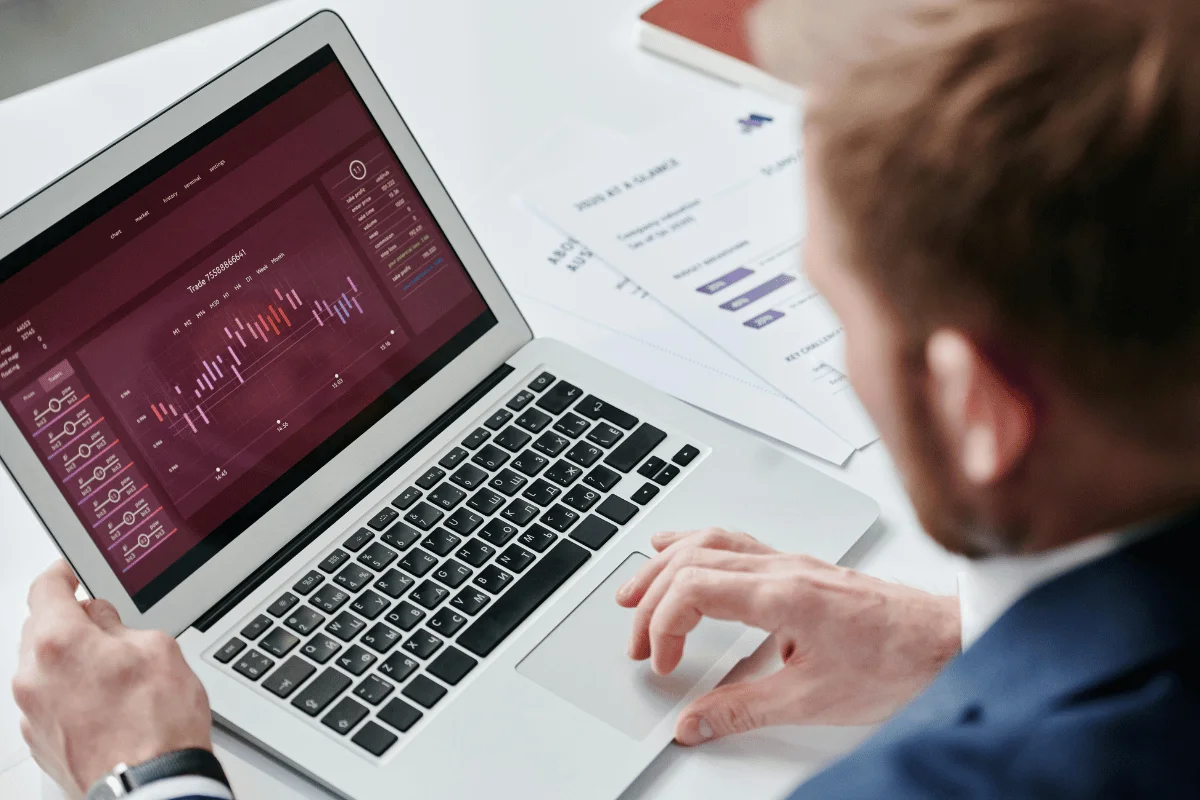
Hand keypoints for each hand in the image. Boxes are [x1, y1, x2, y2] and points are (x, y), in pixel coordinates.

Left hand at [13, 561, 213, 797]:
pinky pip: (48, 702)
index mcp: (59, 642)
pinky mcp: (40, 742)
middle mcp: (33, 677)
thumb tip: (105, 622)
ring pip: (44, 668)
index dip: (63, 574)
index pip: (45, 588)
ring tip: (117, 675)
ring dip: (71, 661)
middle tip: (111, 629)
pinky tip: (108, 704)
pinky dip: (70, 694)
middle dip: (72, 623)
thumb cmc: (157, 725)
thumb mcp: (159, 647)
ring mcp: (32, 714)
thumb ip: (121, 624)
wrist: (152, 786)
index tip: (71, 573)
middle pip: (41, 629)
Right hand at [616, 529, 960, 744]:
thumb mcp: (813, 699)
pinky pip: (735, 540)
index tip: (662, 663)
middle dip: (651, 597)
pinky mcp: (800, 567)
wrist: (948, 641)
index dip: (663, 626)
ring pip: (711, 541)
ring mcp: (791, 561)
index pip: (693, 589)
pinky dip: (697, 547)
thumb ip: (743, 710)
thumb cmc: (897, 661)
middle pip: (691, 560)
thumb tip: (693, 722)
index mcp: (781, 594)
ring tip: (636, 588)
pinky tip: (686, 551)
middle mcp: (782, 566)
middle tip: (635, 639)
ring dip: (666, 564)